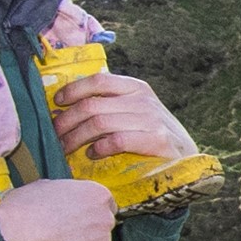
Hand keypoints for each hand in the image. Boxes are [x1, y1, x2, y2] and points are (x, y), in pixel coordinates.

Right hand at [0, 177, 117, 240]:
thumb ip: (66, 192)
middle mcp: (104, 216)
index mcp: (96, 193)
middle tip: (67, 230)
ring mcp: (102, 240)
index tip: (79, 215)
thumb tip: (64, 197)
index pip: (105, 203)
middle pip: (103, 223)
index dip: (90, 210)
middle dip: (89, 227)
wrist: (12, 237)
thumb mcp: (45, 186)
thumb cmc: (24, 210)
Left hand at [54, 70, 195, 163]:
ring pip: (99, 123)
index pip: (98, 80)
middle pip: (92, 105)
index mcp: (136, 87)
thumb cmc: (151, 136)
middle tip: (54, 134)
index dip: (73, 90)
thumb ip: (110, 104)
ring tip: (65, 148)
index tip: (57, 103)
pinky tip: (91, 155)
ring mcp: (151, 120)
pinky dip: (98, 148)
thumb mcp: (135, 111)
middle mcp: (143, 100)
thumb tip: (66, 106)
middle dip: (66, 121)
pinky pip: (117, 141)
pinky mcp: (156, 141)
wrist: (186, 160)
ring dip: (75, 138)